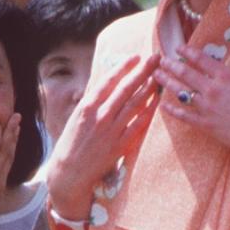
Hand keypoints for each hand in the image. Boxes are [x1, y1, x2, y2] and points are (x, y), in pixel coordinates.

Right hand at [46, 53, 159, 220]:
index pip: (109, 80)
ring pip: (135, 104)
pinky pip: (138, 125)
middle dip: (142, 71)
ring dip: (149, 88)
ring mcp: (111, 131)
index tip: (136, 56)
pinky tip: (157, 102)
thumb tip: (107, 86)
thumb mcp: (77, 118)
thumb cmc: (71, 144)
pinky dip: (149, 111)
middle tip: (155, 59)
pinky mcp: (120, 145)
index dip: (124, 67)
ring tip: (159, 77)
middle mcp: (100, 116)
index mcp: (87, 106)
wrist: (70, 173)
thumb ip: (93, 102)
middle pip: (126, 89)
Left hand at [157, 45, 229, 164]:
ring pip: (181, 92)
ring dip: (167, 82)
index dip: (187, 52)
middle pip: (186, 73)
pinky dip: (172, 110)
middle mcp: (212, 89)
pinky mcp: (204, 124)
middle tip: (161, 60)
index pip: (201, 59)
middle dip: (171, 65)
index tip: (178, 48)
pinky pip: (184, 116)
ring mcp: (206, 107)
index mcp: (225, 76)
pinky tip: (163, 105)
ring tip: (157, 75)